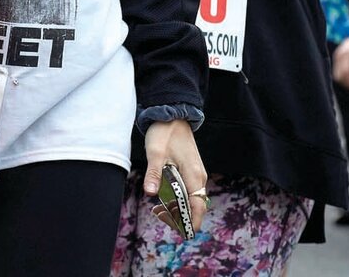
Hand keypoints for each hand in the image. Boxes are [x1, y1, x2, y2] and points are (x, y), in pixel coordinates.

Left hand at [143, 119, 207, 236]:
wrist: (172, 115)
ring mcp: (195, 172)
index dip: (194, 220)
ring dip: (179, 207)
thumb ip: (154, 173)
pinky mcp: (191, 169)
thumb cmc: (164, 132)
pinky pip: (189, 189)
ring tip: (160, 212)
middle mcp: (198, 175)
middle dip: (183, 216)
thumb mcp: (155, 152)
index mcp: (193, 174)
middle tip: (163, 221)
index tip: (187, 233)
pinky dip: (179, 197)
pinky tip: (165, 199)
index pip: (198, 204)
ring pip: (192, 197)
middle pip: (195, 204)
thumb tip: (150, 193)